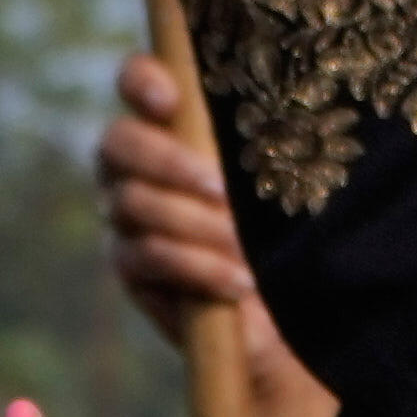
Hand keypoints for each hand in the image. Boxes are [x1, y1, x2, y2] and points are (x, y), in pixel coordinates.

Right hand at [101, 57, 388, 416]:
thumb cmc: (300, 248)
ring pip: (130, 203)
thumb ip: (267, 140)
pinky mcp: (131, 270)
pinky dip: (196, 269)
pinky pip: (144, 259)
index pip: (137, 81)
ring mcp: (126, 220)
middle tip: (222, 190)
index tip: (174, 98)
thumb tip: (289, 88)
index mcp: (178, 129)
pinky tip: (239, 283)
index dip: (144, 80)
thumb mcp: (290, 190)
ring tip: (246, 251)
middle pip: (115, 143)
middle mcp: (140, 169)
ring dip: (194, 225)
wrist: (295, 336)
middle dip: (166, 162)